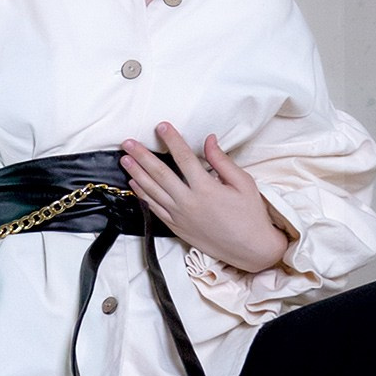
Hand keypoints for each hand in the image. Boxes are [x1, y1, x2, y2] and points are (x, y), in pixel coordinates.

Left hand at [120, 123, 291, 273]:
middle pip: (160, 174)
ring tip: (124, 159)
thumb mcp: (243, 183)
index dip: (172, 140)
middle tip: (128, 142)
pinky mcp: (177, 227)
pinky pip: (155, 209)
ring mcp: (180, 217)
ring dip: (136, 173)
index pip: (184, 157)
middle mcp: (189, 202)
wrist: (250, 249)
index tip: (161, 126)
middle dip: (142, 155)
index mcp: (206, 189)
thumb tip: (209, 140)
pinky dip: (143, 195)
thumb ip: (222, 161)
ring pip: (152, 191)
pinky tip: (134, 183)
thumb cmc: (250, 215)